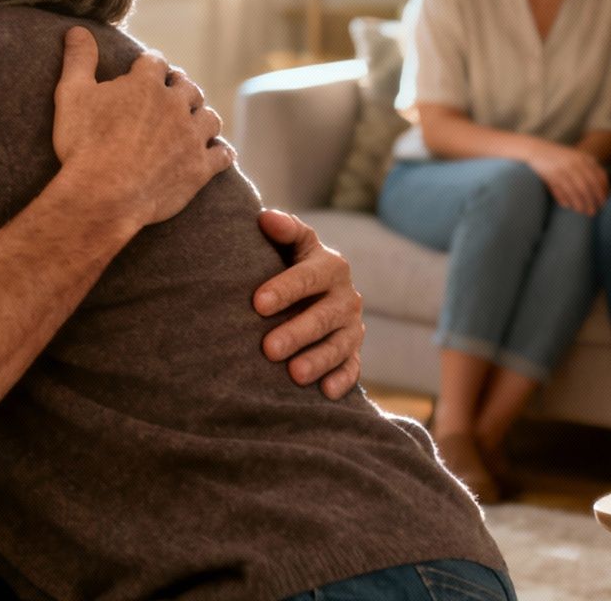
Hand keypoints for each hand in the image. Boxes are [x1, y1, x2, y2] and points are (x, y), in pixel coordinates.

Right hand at [52, 27, 233, 230]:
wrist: (103, 195)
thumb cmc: (84, 145)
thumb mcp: (72, 95)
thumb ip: (79, 59)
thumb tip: (78, 29)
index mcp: (146, 84)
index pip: (155, 62)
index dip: (150, 64)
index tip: (146, 68)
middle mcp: (175, 105)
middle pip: (188, 87)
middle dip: (181, 87)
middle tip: (174, 92)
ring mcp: (191, 137)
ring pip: (210, 118)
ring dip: (202, 117)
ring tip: (195, 121)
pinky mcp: (200, 168)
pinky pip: (222, 155)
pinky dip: (221, 153)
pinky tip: (220, 153)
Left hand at [252, 209, 364, 399]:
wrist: (314, 294)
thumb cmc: (293, 266)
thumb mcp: (293, 245)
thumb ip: (285, 230)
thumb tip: (265, 218)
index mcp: (331, 266)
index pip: (309, 277)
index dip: (285, 289)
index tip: (257, 303)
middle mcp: (347, 297)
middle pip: (324, 316)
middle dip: (297, 332)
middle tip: (268, 349)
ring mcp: (352, 327)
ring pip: (339, 345)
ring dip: (318, 360)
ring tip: (293, 374)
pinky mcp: (353, 353)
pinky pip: (353, 368)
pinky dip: (342, 380)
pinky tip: (325, 392)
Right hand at [524, 140, 609, 215]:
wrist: (536, 149)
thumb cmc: (558, 156)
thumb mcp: (576, 157)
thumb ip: (587, 167)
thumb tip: (602, 187)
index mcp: (584, 158)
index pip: (599, 175)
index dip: (603, 189)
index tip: (604, 200)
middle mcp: (575, 162)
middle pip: (589, 185)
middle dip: (593, 200)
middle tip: (595, 211)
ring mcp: (563, 168)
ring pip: (576, 189)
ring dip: (581, 203)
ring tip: (583, 212)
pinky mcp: (551, 174)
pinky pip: (561, 190)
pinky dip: (565, 199)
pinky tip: (567, 206)